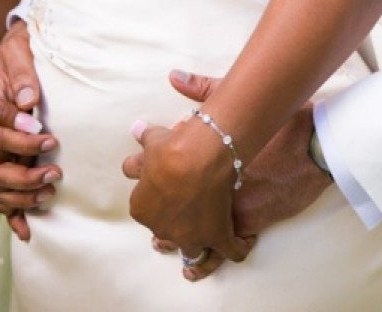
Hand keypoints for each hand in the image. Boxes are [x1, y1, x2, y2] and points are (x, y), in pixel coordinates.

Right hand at [0, 69, 59, 242]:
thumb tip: (31, 122)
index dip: (23, 145)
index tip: (50, 139)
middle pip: (0, 181)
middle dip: (30, 177)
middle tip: (57, 171)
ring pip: (3, 199)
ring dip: (29, 197)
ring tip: (53, 187)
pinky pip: (1, 206)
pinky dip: (16, 216)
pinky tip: (28, 231)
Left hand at [123, 71, 329, 279]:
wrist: (307, 144)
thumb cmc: (273, 121)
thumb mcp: (232, 102)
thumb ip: (202, 90)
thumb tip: (174, 75)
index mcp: (200, 152)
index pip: (160, 163)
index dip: (146, 168)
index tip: (138, 170)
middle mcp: (206, 182)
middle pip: (167, 200)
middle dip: (155, 207)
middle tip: (148, 213)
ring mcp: (223, 205)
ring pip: (187, 231)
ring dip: (173, 236)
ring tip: (161, 241)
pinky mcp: (244, 222)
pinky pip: (219, 247)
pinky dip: (207, 255)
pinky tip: (193, 265)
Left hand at [124, 113, 253, 282]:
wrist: (199, 157)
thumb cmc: (172, 149)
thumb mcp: (154, 140)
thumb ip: (145, 139)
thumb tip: (137, 129)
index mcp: (142, 209)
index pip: (146, 208)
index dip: (158, 196)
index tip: (169, 187)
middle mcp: (162, 230)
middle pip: (168, 231)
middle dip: (177, 220)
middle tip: (190, 203)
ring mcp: (190, 238)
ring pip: (193, 250)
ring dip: (201, 240)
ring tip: (210, 228)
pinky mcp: (216, 237)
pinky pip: (231, 252)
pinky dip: (238, 247)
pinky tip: (244, 239)